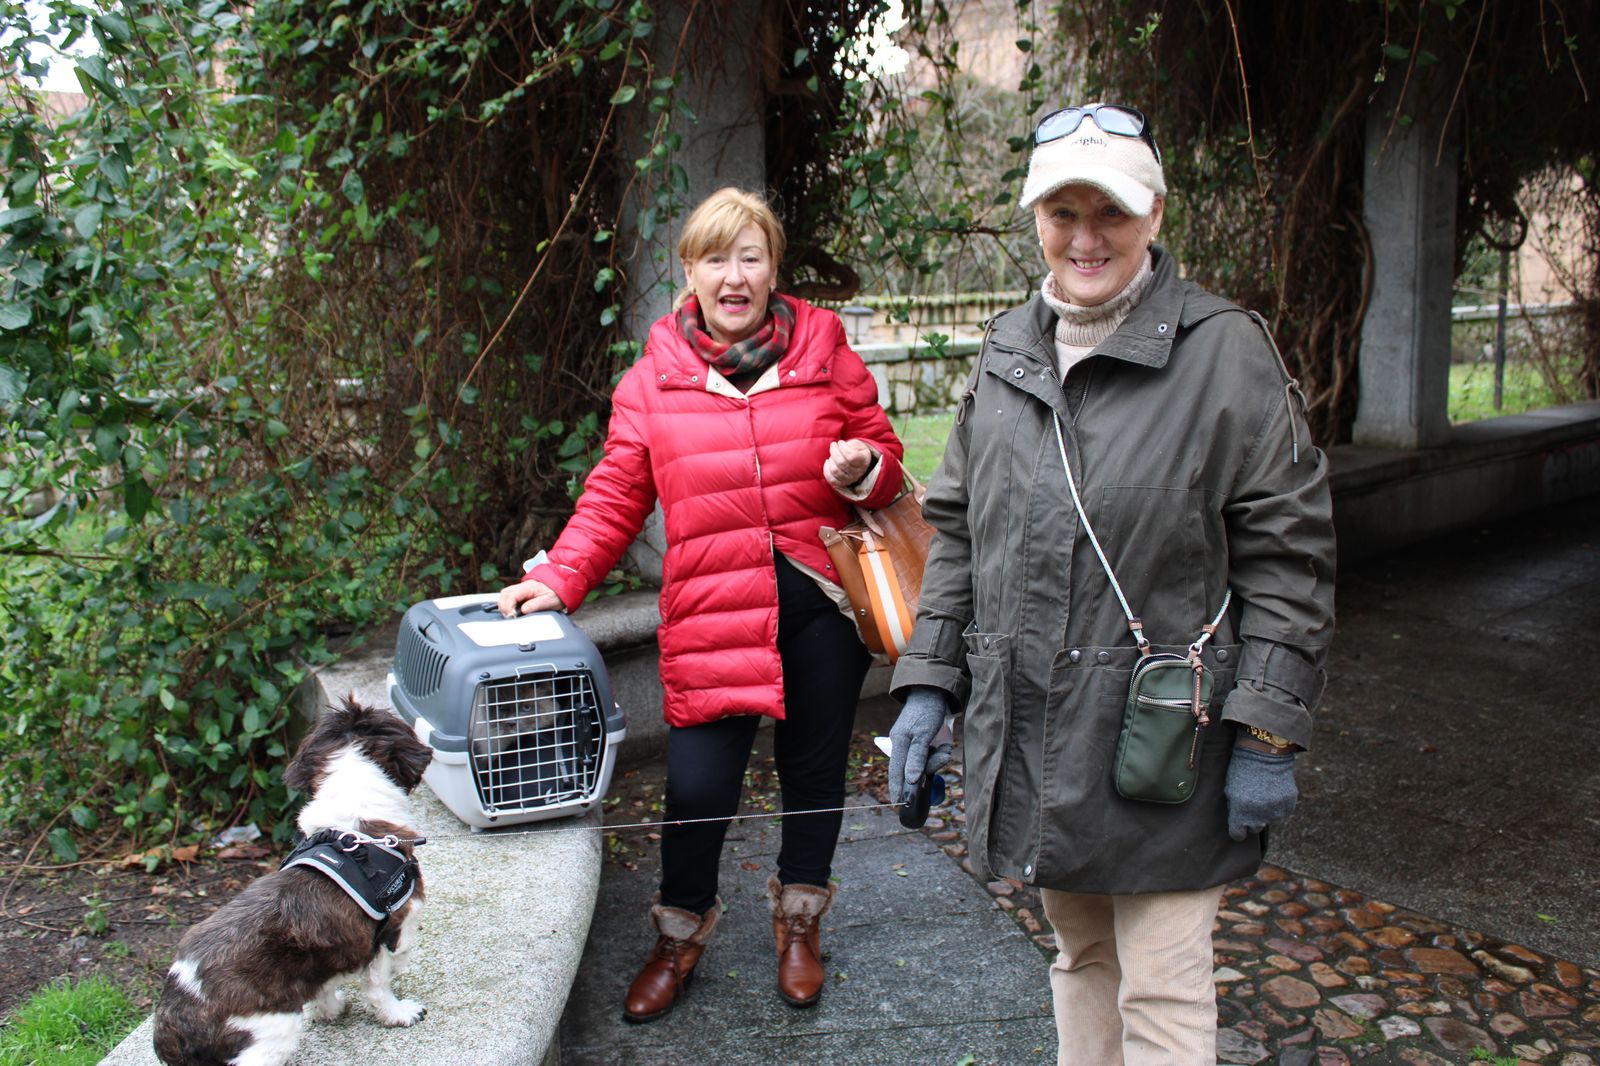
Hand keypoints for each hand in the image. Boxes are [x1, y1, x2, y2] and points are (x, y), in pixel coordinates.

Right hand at [497, 579, 562, 616]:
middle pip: (505, 593)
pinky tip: (512, 611)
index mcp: (529, 587)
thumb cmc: (557, 594)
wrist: (563, 586)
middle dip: (504, 606)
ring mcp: (521, 588)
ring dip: (504, 604)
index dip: (508, 606)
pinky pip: (509, 596)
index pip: (512, 595)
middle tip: (510, 617)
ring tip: (510, 615)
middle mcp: (523, 586)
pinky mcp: (521, 592)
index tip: (512, 616)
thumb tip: (523, 610)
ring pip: (505, 594)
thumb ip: (536, 605)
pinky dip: (507, 603)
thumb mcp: (550, 601)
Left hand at [823, 439, 877, 490]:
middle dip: (834, 451)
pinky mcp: (841, 483)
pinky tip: (828, 461)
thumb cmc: (856, 450)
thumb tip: (839, 447)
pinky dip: (826, 469)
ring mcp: (849, 479)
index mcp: (863, 461)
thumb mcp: (858, 445)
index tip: (841, 442)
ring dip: (831, 460)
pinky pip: (831, 479)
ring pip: (835, 471)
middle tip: (834, 445)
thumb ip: (851, 445)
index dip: (843, 447)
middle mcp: (857, 472)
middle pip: (841, 463)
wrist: (858, 462)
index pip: (851, 456)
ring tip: (832, 454)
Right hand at [887, 687, 951, 804]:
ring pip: (926, 762)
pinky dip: (940, 751)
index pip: (895, 772)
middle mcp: (902, 745)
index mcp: (898, 743)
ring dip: (939, 756)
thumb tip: (912, 780)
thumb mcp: (924, 734)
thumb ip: (917, 758)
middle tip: (944, 752)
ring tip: (946, 743)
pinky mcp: (920, 741)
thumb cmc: (927, 711)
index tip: (899, 804)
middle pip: (914, 769)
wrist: (933, 692)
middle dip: (932, 765)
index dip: (897, 789)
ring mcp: (911, 744)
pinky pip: (931, 755)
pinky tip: (945, 742)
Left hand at [1224, 745, 1297, 841]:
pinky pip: (1281, 812)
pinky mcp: (1288, 806)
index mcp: (1241, 812)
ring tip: (1263, 791)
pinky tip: (1274, 790)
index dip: (1237, 831)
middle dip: (1252, 819)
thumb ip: (1235, 810)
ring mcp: (1275, 811)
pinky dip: (1278, 805)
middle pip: (1254, 828)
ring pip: (1269, 819)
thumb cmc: (1243, 770)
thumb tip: (1239, 824)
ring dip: (1266, 811)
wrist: (1266, 754)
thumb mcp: (1230, 790)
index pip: (1238, 835)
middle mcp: (1258, 815)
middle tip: (1251, 802)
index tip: (1238, 826)